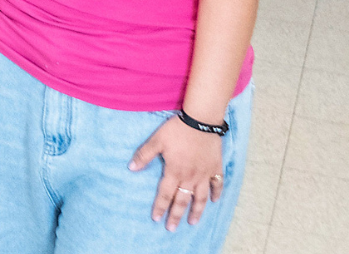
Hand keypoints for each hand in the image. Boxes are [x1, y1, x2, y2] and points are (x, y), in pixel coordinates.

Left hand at [130, 115, 223, 229]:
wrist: (201, 120)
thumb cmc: (177, 129)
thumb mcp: (157, 140)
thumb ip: (144, 155)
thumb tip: (131, 167)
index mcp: (174, 171)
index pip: (165, 194)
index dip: (160, 206)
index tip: (156, 219)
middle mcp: (190, 176)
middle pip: (182, 200)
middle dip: (176, 215)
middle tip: (172, 228)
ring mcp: (204, 173)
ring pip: (200, 197)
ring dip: (196, 211)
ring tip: (193, 222)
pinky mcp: (215, 167)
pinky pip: (217, 184)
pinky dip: (216, 193)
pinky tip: (214, 201)